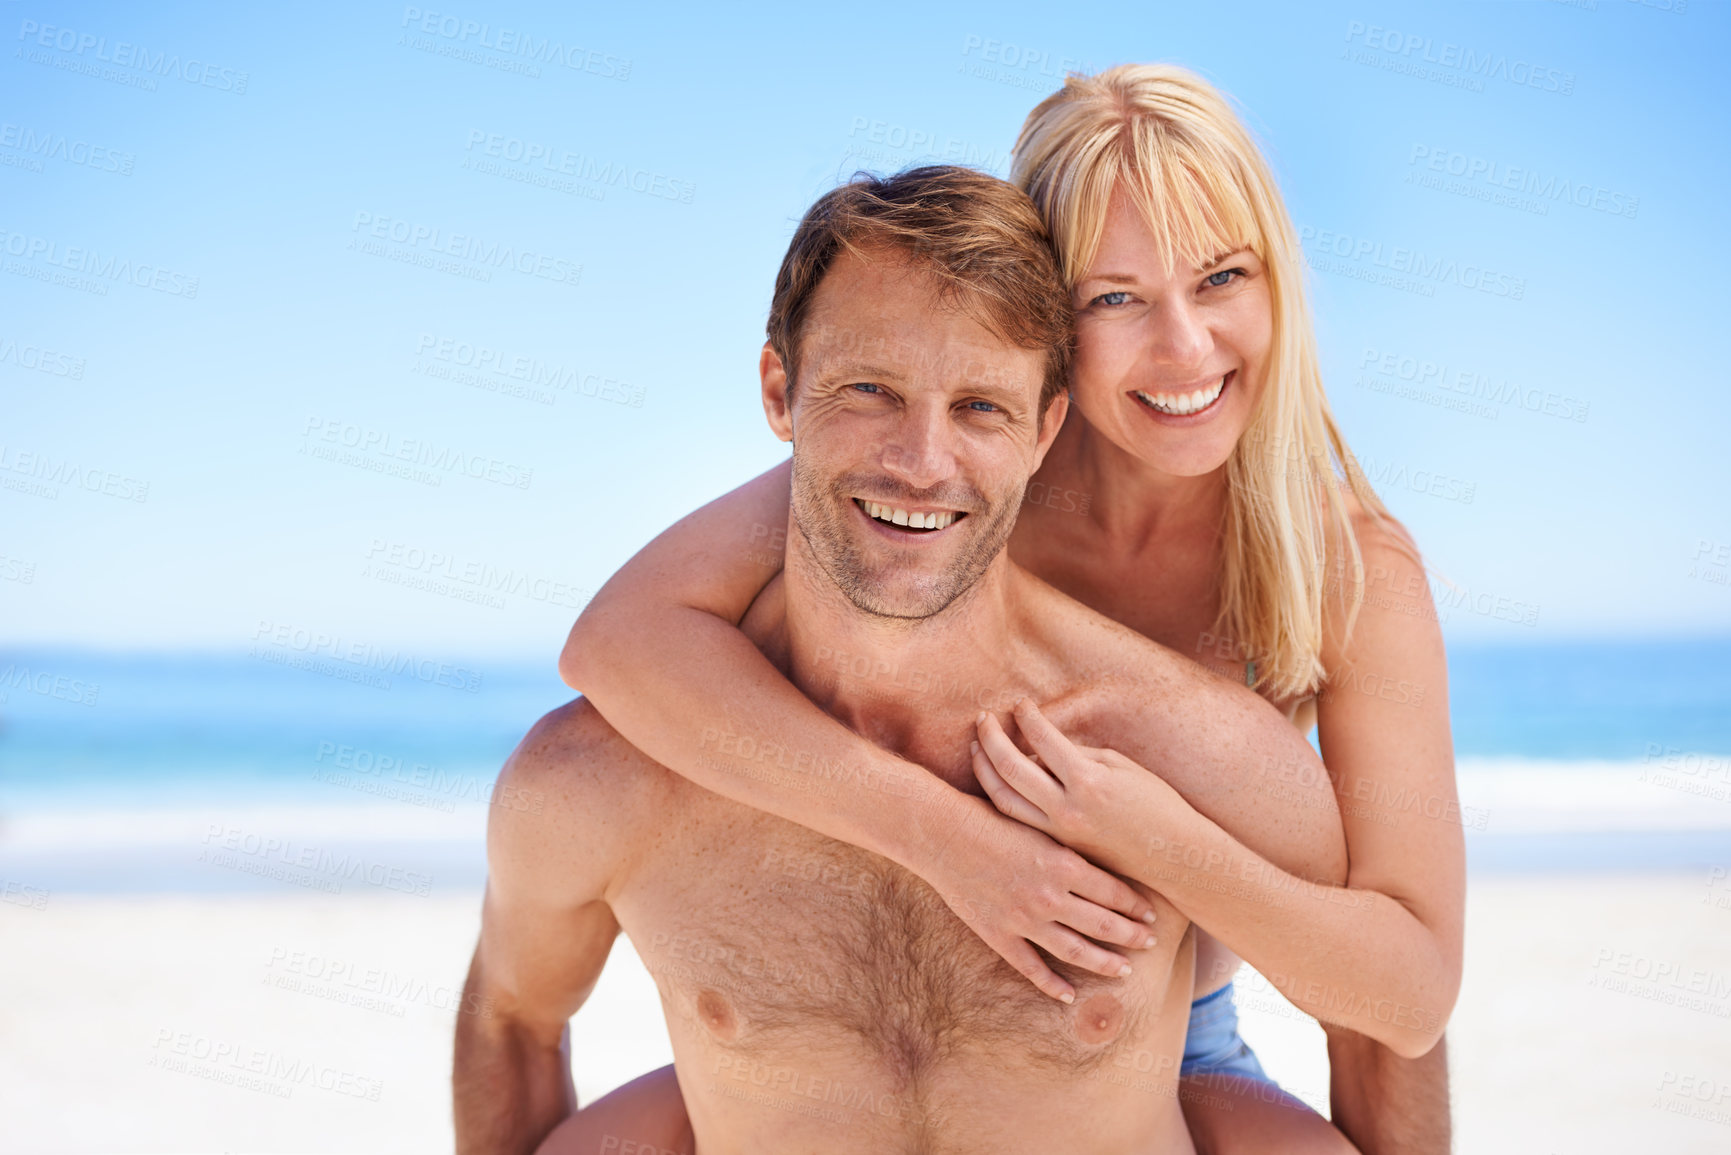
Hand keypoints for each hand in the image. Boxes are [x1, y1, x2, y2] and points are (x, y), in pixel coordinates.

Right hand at [920, 790, 1158, 1004]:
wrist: (943, 832)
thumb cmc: (990, 817)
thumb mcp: (1038, 821)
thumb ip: (1068, 840)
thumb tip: (1102, 840)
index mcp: (1064, 864)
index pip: (1115, 892)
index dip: (1137, 905)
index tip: (1152, 913)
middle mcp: (1050, 896)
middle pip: (1104, 925)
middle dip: (1131, 935)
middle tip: (1149, 941)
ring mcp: (1025, 920)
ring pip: (1076, 951)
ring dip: (1104, 963)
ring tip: (1124, 970)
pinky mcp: (999, 935)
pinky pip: (1032, 968)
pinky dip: (1052, 985)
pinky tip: (1068, 995)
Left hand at [970, 698, 1174, 870]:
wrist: (1174, 857)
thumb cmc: (1157, 804)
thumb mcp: (1122, 768)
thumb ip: (1078, 755)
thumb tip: (1039, 747)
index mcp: (1088, 781)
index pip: (1043, 739)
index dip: (1027, 716)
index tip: (1020, 704)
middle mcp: (1067, 808)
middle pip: (1010, 768)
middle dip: (990, 738)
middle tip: (983, 719)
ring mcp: (1059, 832)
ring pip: (1003, 799)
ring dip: (984, 770)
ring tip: (976, 747)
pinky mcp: (1058, 847)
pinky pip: (1017, 820)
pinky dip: (1000, 796)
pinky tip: (994, 780)